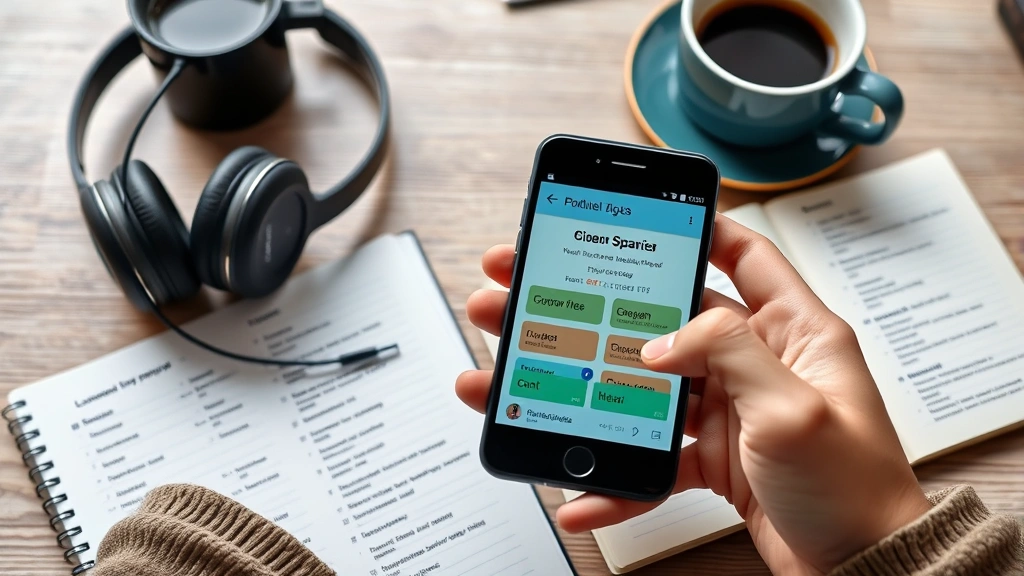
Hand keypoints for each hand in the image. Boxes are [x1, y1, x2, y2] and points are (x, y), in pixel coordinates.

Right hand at [456, 214, 930, 574]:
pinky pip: (652, 454)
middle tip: (540, 291)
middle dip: (600, 306)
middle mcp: (758, 363)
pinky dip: (617, 472)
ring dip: (590, 382)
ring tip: (527, 372)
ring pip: (646, 384)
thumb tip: (663, 337)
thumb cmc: (855, 489)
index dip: (700, 228)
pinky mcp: (713, 456)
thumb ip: (728, 353)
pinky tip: (584, 485)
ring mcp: (731, 410)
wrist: (864, 568)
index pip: (745, 257)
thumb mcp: (794, 407)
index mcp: (794, 331)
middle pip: (667, 318)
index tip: (645, 216)